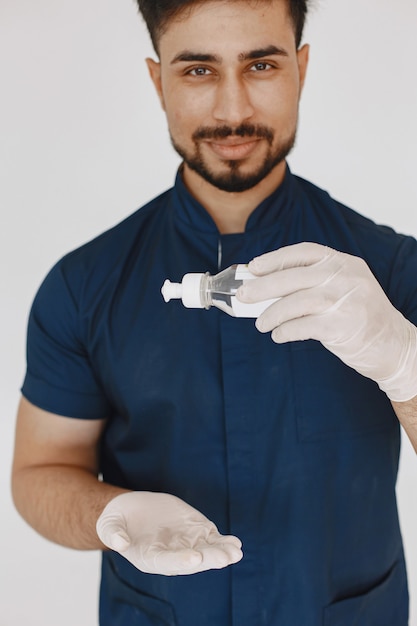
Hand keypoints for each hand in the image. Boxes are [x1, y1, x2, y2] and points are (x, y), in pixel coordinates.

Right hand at [96, 491, 242, 575]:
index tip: (195, 558)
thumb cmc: (117, 522)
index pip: (167, 562)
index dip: (181, 560)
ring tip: (235, 552)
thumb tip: (118, 543)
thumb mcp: (109, 525)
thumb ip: (113, 534)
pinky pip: (211, 539)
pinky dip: (223, 542)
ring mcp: (184, 544)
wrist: (130, 512)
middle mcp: (170, 555)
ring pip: (206, 551)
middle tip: (226, 558)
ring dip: (221, 552)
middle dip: (210, 559)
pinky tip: (235, 543)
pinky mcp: (194, 531)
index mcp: (150, 558)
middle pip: (193, 560)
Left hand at [237, 242, 416, 401]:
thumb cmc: (360, 317)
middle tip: (243, 295)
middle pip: (294, 277)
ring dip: (272, 313)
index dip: (275, 258)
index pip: (305, 252)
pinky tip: (278, 335)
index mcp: (345, 263)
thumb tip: (266, 287)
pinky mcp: (343, 326)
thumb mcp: (344, 288)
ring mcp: (346, 301)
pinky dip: (285, 331)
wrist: (395, 345)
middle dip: (263, 286)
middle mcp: (346, 277)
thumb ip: (314, 283)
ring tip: (260, 323)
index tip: (254, 267)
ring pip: (296, 302)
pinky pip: (303, 326)